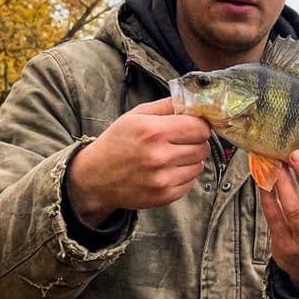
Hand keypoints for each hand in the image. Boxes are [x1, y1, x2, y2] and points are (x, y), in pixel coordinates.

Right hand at [67, 98, 210, 226]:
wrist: (95, 177)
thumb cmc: (117, 143)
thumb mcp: (136, 115)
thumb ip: (167, 106)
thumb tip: (194, 102)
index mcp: (153, 131)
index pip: (200, 128)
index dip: (198, 125)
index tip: (192, 126)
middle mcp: (159, 156)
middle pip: (203, 147)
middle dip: (194, 142)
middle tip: (178, 142)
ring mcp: (163, 179)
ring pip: (199, 166)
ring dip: (189, 160)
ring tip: (169, 157)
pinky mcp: (165, 196)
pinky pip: (190, 182)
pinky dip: (183, 176)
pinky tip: (166, 171)